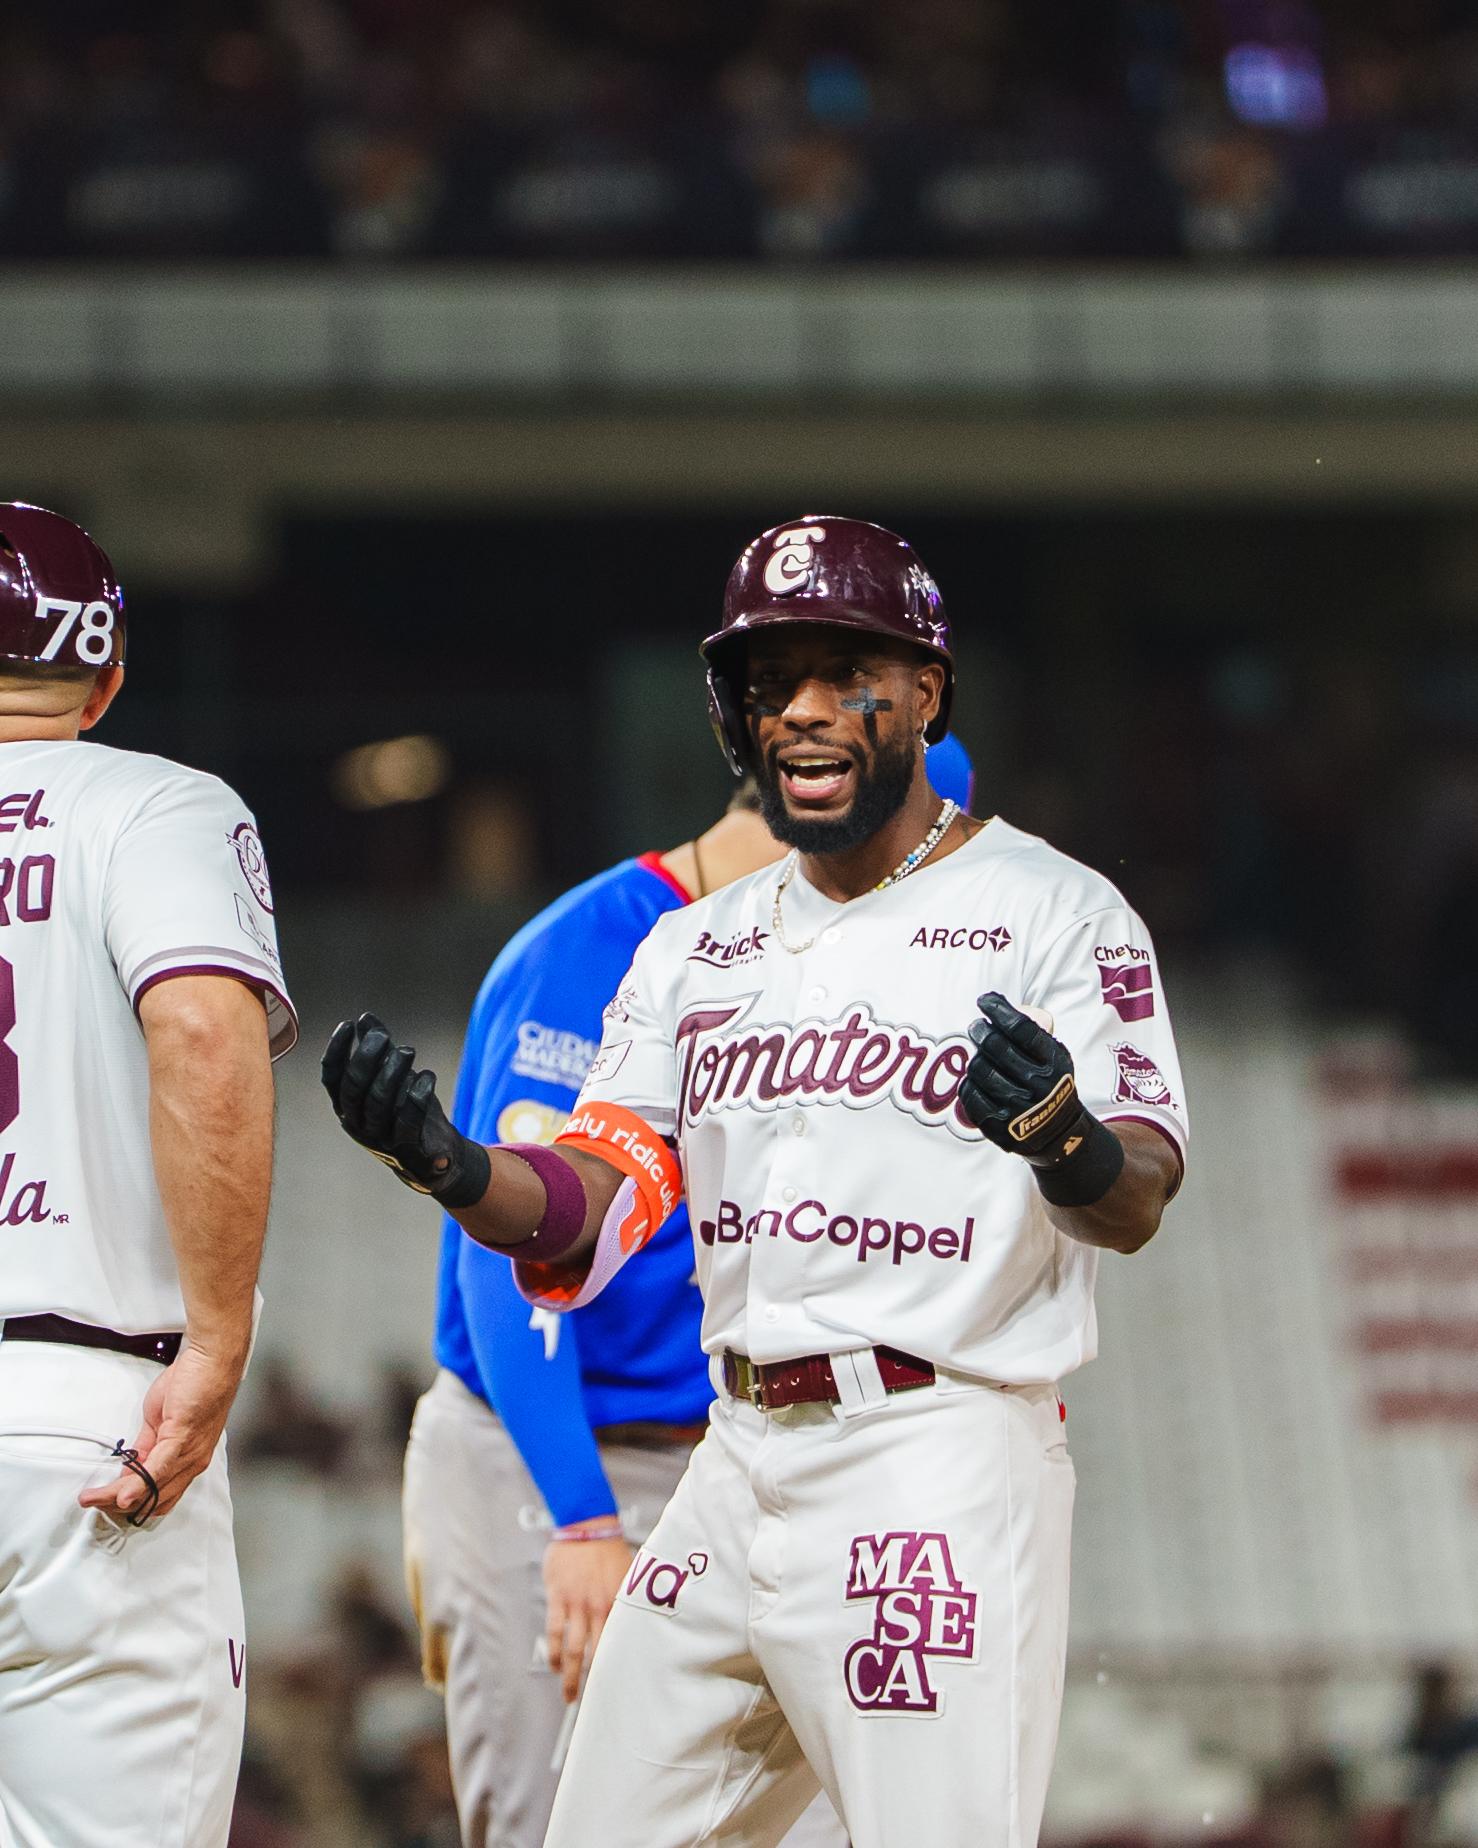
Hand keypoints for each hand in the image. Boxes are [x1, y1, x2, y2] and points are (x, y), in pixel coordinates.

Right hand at [79, 1338, 237, 1521]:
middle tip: (93, 1503)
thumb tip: (128, 1469)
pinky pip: (159, 1467)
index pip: (159, 1497)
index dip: (132, 1505)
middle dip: (118, 1506)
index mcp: (188, 1459)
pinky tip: (122, 1495)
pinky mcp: (183, 1437)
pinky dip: (139, 1484)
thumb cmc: (194, 1385)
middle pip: (153, 1499)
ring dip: (117, 1497)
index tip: (106, 1503)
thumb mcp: (163, 1421)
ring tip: (92, 1499)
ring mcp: (189, 1452)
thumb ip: (147, 1447)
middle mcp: (192, 1462)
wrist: (212, 1359)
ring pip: (151, 1488)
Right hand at [322, 1013, 489, 1207]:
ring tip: (408, 1050)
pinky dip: (416, 1097)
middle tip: (383, 1035)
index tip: (347, 1024)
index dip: (336, 1050)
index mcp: (347, 1106)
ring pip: (378, 1104)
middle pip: (353, 1089)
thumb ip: (378, 1050)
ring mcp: (380, 1139)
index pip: (332, 1078)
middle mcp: (357, 1124)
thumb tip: (365, 1019)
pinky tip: (427, 1076)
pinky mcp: (406, 1149)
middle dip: (366, 1058)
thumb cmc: (407, 1112)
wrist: (433, 1157)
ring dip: (393, 1073)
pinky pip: (407, 1123)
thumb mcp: (392, 1077)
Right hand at [543, 1536, 633, 1702]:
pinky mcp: (558, 1597)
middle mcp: (599, 1607)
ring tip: (570, 1693)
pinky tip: (556, 1665)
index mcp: (619, 1604)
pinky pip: (555, 1631)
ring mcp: (577, 1604)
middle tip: (592, 1703)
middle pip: (596, 1653)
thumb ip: (635, 1599)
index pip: (621, 1643)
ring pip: (574, 1648)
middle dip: (594, 1681)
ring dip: (570, 1675)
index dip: (620, 1667)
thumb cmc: (610, 1549)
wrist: (587, 1524)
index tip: (620, 1688)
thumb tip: (650, 1618)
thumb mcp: (630, 1575)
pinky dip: (555, 1652)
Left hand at [958, 992, 1088, 1163]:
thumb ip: (1033, 1032)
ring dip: (975, 1057)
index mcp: (1054, 1064)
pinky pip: (969, 1095)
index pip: (1021, 1028)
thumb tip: (997, 1003)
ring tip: (981, 1057)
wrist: (1059, 1132)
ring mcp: (1019, 1110)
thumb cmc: (1051, 1083)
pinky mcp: (1000, 1129)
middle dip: (980, 1029)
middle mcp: (1039, 1087)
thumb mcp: (1055, 1057)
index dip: (999, 1009)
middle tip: (976, 1026)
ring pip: (978, 1069)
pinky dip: (968, 1083)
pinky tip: (975, 1080)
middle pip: (995, 1045)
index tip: (985, 1001)